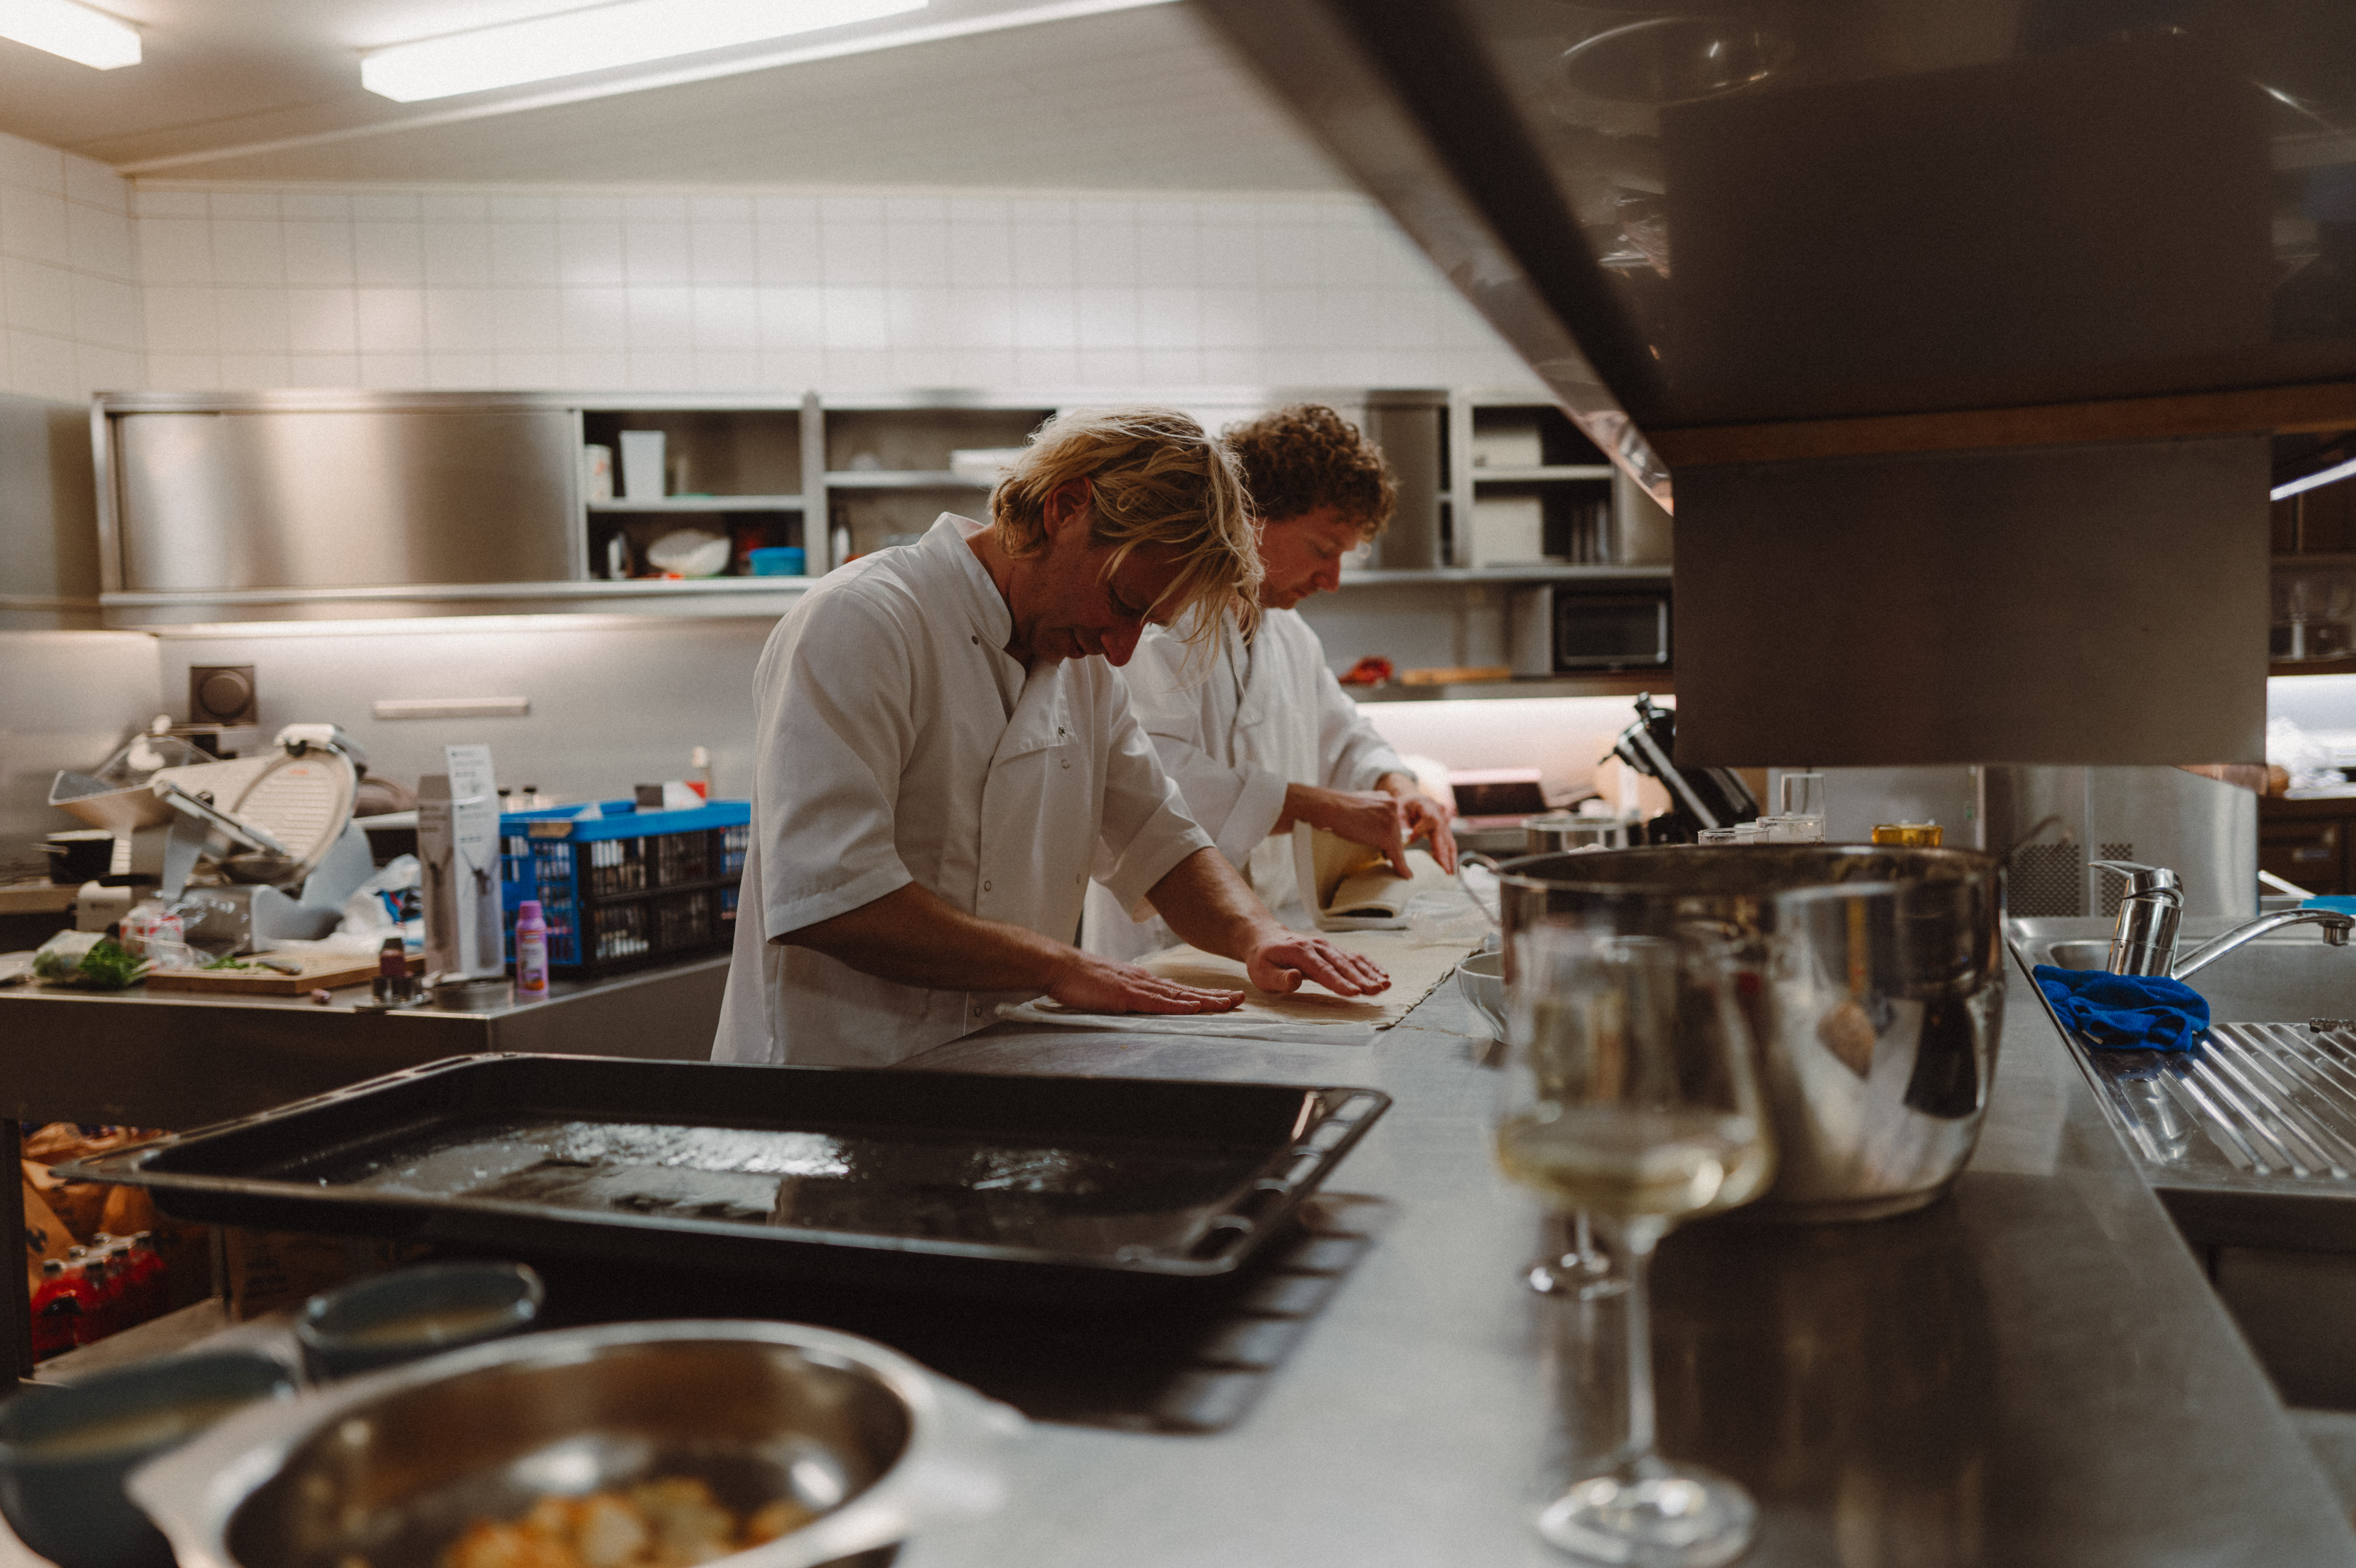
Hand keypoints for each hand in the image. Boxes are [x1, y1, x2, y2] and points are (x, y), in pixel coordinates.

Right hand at [1046, 951, 1243, 1014]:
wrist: (1061, 967)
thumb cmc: (1082, 980)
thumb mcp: (1113, 988)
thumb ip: (1131, 995)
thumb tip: (1146, 1002)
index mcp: (1143, 982)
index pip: (1180, 991)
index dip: (1204, 996)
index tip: (1224, 998)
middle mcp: (1146, 982)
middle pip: (1187, 992)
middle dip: (1214, 997)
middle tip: (1240, 999)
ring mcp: (1137, 987)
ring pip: (1178, 997)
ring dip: (1205, 1001)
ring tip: (1228, 1004)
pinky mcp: (1126, 995)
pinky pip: (1157, 1003)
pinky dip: (1178, 1006)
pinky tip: (1194, 1008)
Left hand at [1246, 933, 1390, 997]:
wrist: (1265, 939)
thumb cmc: (1263, 961)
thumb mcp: (1262, 973)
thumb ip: (1279, 978)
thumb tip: (1296, 979)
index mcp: (1300, 953)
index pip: (1323, 970)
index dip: (1339, 982)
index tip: (1354, 993)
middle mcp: (1317, 947)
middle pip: (1342, 964)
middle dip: (1361, 978)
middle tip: (1377, 991)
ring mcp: (1327, 947)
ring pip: (1351, 960)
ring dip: (1369, 972)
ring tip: (1386, 985)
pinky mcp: (1332, 950)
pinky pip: (1353, 956)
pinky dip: (1369, 965)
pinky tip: (1382, 974)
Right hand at [1290, 786, 1421, 875]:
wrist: (1331, 808)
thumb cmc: (1337, 808)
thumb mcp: (1361, 805)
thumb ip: (1371, 812)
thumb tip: (1372, 825)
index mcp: (1385, 798)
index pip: (1392, 821)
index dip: (1388, 835)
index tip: (1386, 844)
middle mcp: (1392, 806)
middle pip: (1396, 832)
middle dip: (1391, 844)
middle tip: (1384, 855)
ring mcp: (1391, 820)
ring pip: (1397, 844)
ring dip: (1395, 856)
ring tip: (1396, 867)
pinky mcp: (1387, 835)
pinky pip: (1396, 854)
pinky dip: (1401, 866)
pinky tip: (1406, 875)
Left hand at [1383, 777, 1458, 873]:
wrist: (1414, 800)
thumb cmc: (1405, 805)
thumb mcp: (1399, 809)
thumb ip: (1401, 822)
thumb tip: (1403, 840)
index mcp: (1428, 806)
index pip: (1430, 820)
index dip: (1422, 830)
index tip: (1411, 839)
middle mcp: (1440, 814)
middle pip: (1443, 835)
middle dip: (1443, 853)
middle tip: (1445, 869)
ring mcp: (1445, 823)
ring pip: (1449, 841)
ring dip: (1450, 858)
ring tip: (1450, 873)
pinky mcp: (1446, 831)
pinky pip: (1449, 844)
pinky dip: (1449, 856)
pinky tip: (1450, 867)